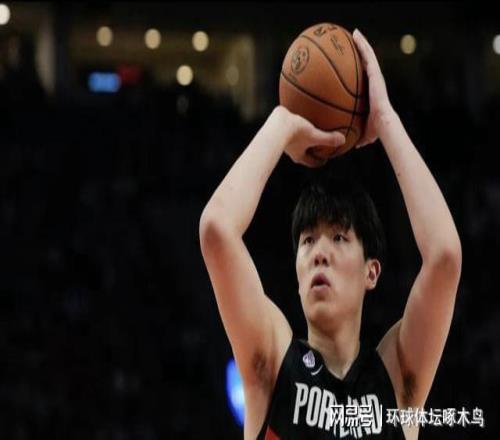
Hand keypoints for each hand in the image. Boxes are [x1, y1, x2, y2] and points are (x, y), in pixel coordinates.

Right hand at [274, 106, 345, 166]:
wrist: (276, 123)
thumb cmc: (295, 132)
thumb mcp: (314, 135)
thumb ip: (328, 139)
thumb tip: (342, 140)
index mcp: (299, 155)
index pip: (311, 162)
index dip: (319, 162)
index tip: (325, 159)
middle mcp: (291, 150)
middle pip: (304, 153)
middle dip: (312, 150)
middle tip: (320, 147)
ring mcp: (285, 141)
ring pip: (297, 141)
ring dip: (304, 138)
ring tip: (310, 131)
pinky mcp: (280, 130)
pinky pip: (292, 129)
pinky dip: (298, 125)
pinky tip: (301, 116)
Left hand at [352, 29, 395, 147]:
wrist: (382, 123)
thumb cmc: (374, 128)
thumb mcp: (363, 130)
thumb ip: (358, 134)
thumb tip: (353, 146)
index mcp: (371, 91)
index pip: (364, 77)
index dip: (360, 67)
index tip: (352, 61)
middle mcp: (374, 81)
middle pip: (366, 63)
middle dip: (360, 51)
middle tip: (352, 42)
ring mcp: (375, 76)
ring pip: (368, 56)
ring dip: (361, 43)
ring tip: (353, 33)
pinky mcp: (375, 74)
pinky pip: (367, 56)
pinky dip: (362, 45)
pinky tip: (356, 36)